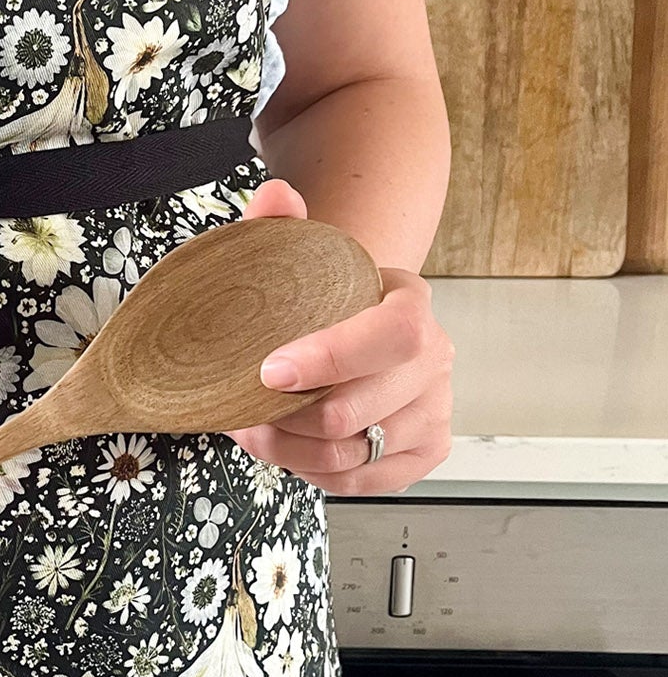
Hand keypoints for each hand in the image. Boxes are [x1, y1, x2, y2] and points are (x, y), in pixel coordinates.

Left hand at [226, 179, 454, 495]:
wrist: (353, 322)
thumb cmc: (323, 294)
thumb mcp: (301, 253)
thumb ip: (280, 221)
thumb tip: (273, 196)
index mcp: (412, 302)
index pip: (393, 333)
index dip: (331, 358)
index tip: (269, 370)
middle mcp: (435, 357)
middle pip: (359, 408)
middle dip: (286, 417)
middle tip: (240, 406)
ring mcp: (435, 409)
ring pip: (352, 453)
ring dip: (288, 449)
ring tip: (250, 428)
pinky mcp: (424, 451)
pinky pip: (359, 480)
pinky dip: (310, 471)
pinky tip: (285, 447)